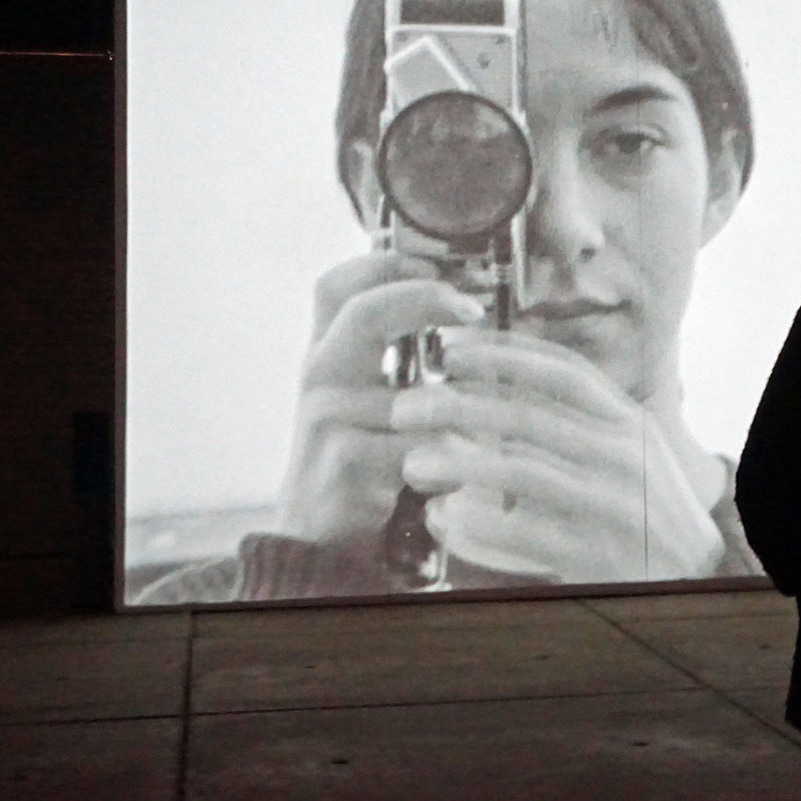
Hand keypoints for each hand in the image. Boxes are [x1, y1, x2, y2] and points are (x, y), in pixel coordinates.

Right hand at [277, 252, 484, 553]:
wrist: (319, 536)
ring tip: (481, 426)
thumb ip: (397, 356)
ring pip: (414, 394)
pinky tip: (457, 475)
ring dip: (459, 409)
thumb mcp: (370, 398)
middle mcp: (318, 376)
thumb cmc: (361, 459)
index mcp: (325, 353)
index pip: (338, 286)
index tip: (442, 264)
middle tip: (472, 308)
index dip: (387, 263)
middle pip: (363, 313)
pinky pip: (420, 446)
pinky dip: (450, 458)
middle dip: (424, 299)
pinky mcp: (345, 461)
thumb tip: (467, 308)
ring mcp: (327, 418)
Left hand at [391, 330, 726, 582]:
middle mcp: (623, 454)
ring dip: (457, 464)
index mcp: (629, 421)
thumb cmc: (653, 511)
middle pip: (527, 417)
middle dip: (457, 406)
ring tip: (412, 464)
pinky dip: (479, 523)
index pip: (560, 371)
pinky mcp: (596, 551)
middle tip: (405, 408)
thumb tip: (505, 392)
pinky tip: (445, 516)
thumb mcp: (633, 450)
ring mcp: (610, 503)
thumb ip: (583, 421)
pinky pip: (524, 532)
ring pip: (519, 471)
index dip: (500, 354)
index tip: (448, 349)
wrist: (703, 576)